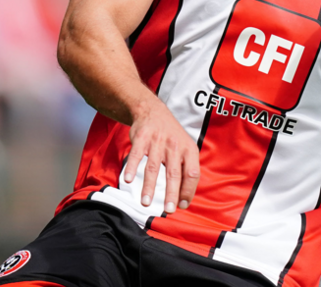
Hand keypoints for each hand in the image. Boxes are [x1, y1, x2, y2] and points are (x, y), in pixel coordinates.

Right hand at [123, 96, 200, 213]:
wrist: (153, 112)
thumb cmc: (171, 136)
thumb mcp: (185, 148)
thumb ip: (185, 169)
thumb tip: (184, 198)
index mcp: (189, 150)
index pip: (192, 173)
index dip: (188, 190)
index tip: (182, 205)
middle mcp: (175, 146)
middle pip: (174, 173)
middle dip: (171, 193)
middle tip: (168, 210)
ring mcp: (158, 142)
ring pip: (153, 168)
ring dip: (149, 187)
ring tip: (146, 202)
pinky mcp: (142, 138)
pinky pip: (136, 155)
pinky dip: (131, 168)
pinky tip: (128, 180)